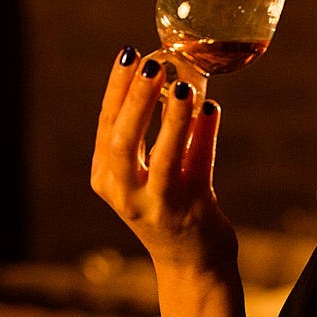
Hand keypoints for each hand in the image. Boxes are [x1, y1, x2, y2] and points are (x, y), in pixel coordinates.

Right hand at [91, 47, 237, 277]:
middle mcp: (124, 194)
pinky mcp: (191, 211)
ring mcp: (157, 206)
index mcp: (105, 178)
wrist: (190, 263)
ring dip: (172, 119)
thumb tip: (167, 75)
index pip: (107, 125)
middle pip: (123, 141)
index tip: (129, 53)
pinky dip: (205, 135)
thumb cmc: (167, 206)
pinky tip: (211, 109)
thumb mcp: (143, 173)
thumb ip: (148, 134)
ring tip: (184, 86)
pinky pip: (198, 166)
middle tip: (153, 64)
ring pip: (162, 158)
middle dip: (137, 99)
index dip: (117, 87)